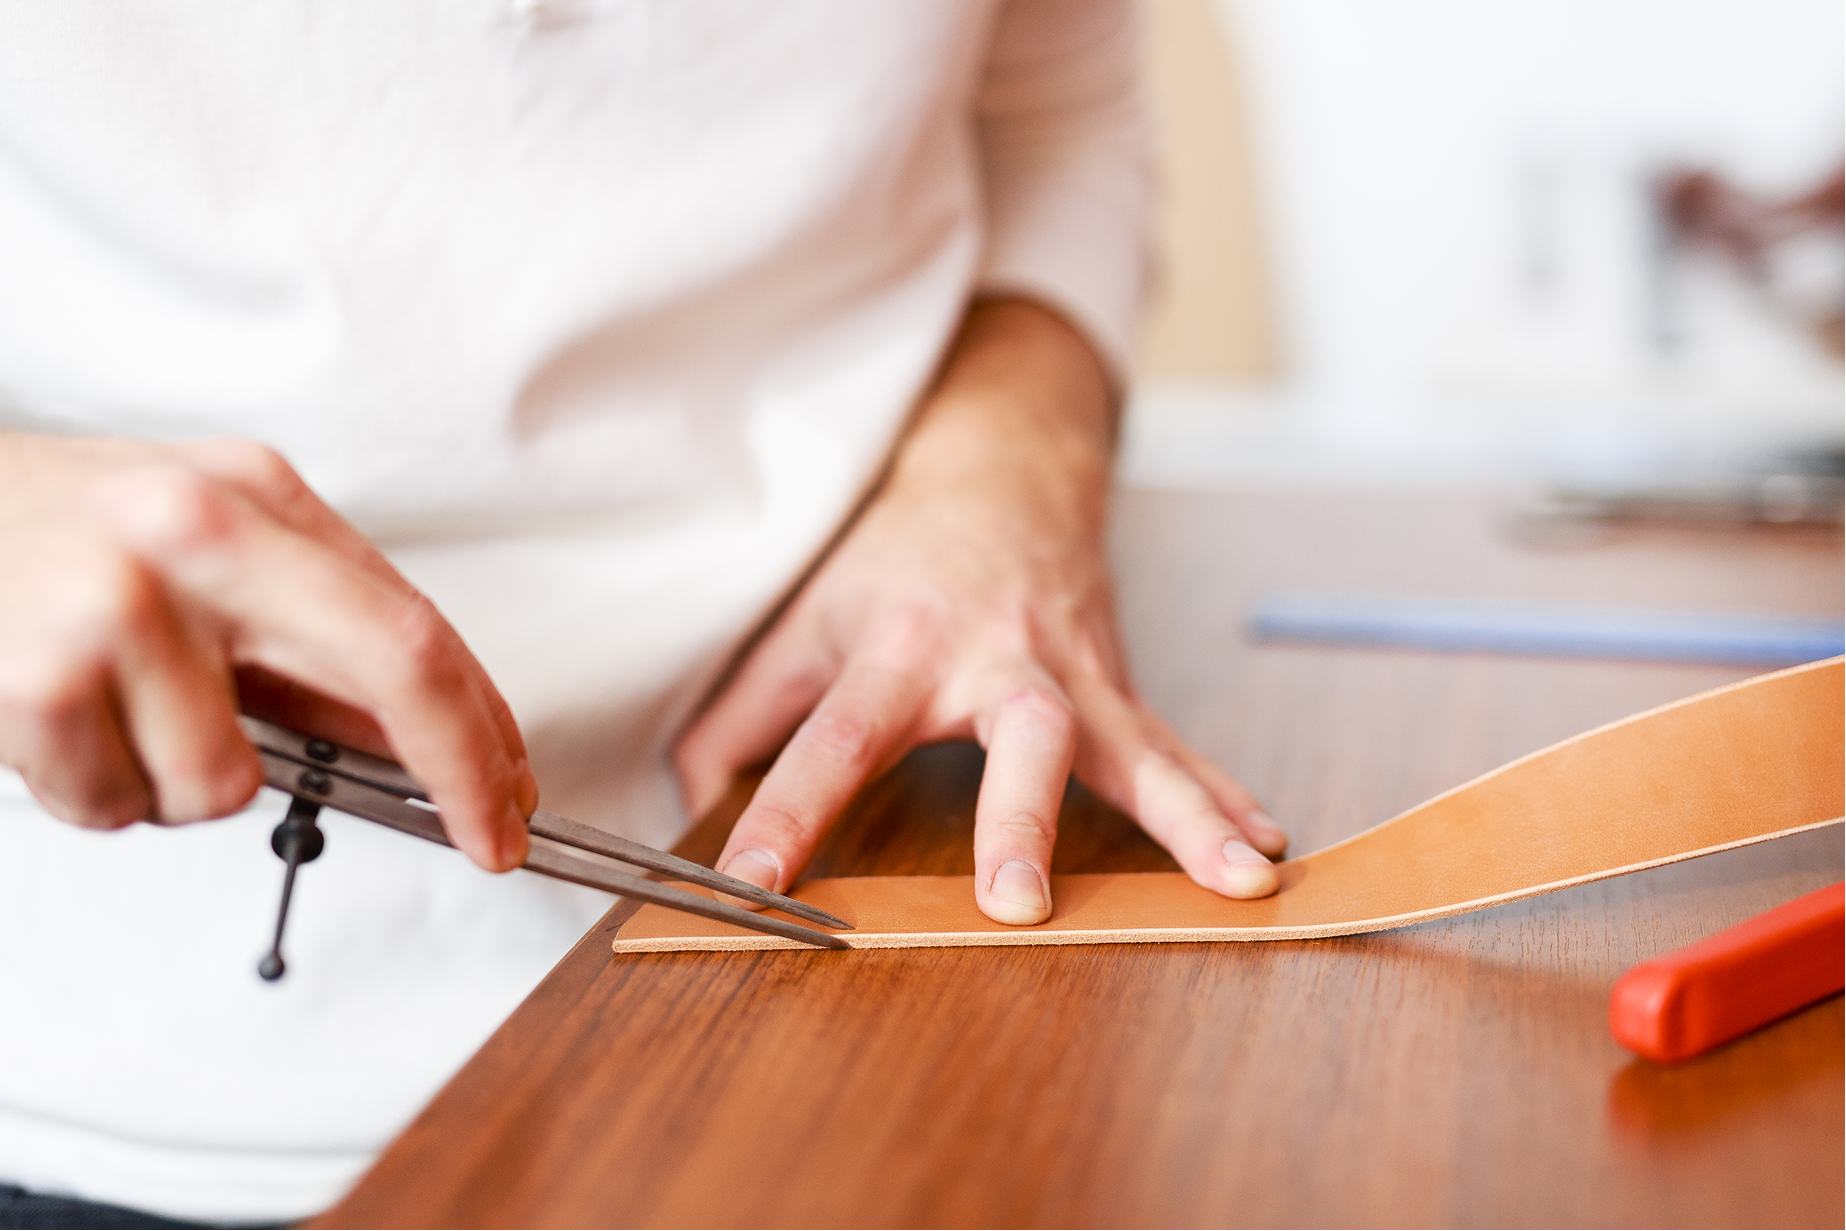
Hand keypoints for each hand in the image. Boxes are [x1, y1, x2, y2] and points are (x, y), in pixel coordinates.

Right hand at [0, 434, 533, 869]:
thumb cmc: (49, 542)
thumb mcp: (199, 555)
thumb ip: (303, 641)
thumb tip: (413, 740)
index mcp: (251, 495)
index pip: (413, 621)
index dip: (483, 723)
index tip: (512, 792)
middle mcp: (195, 530)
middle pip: (394, 664)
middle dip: (460, 771)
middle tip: (487, 836)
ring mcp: (117, 603)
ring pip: (232, 783)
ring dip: (185, 787)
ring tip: (122, 723)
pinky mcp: (40, 682)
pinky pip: (123, 807)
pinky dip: (101, 793)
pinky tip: (62, 728)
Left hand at [675, 299, 1286, 923]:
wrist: (999, 471)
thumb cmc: (890, 558)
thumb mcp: (800, 621)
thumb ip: (741, 717)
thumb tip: (687, 803)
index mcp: (897, 647)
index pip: (830, 736)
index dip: (787, 807)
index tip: (752, 879)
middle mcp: (994, 661)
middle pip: (1014, 737)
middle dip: (1020, 820)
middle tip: (1017, 904)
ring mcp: (1071, 674)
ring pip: (1131, 746)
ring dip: (1185, 816)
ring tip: (1235, 879)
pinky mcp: (1117, 686)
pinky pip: (1174, 746)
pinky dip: (1220, 797)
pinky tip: (1260, 848)